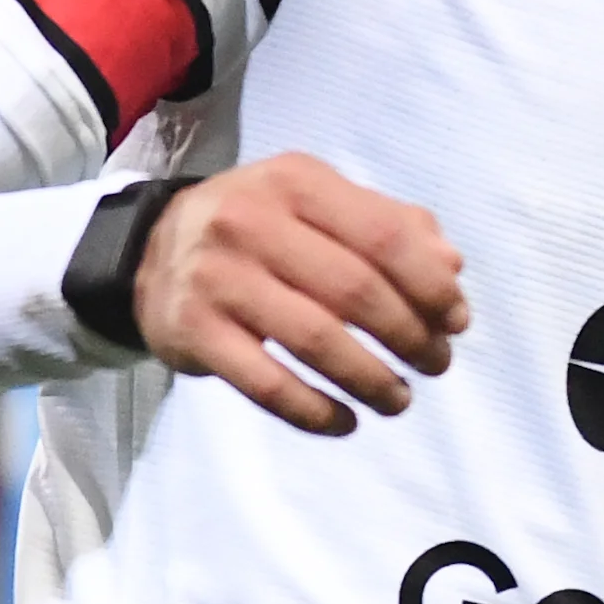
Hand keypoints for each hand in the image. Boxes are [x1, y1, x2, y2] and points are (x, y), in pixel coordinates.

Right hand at [135, 152, 470, 436]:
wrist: (146, 250)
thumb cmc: (259, 226)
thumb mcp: (318, 202)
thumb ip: (390, 224)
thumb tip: (451, 268)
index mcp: (297, 182)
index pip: (385, 235)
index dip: (431, 286)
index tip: (457, 322)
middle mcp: (252, 222)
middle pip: (356, 291)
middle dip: (411, 336)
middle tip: (436, 364)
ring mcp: (218, 278)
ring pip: (316, 342)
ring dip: (371, 380)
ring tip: (400, 399)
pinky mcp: (193, 332)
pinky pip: (266, 385)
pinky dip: (315, 412)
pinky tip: (345, 422)